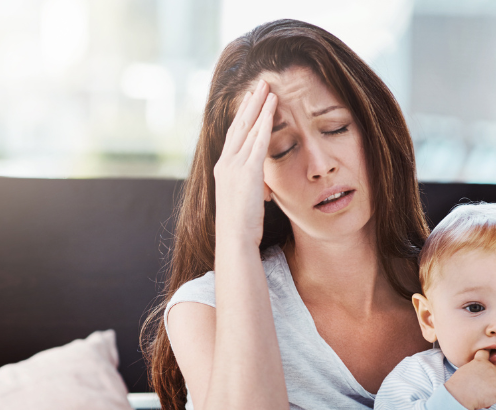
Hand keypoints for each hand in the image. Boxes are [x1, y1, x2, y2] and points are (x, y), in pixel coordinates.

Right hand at [212, 80, 276, 247]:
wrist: (234, 238)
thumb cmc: (241, 227)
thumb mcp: (245, 203)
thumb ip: (253, 189)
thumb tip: (264, 190)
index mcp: (222, 169)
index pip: (234, 136)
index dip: (242, 116)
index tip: (250, 100)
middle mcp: (225, 163)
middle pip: (238, 125)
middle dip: (250, 103)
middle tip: (260, 84)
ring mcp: (234, 166)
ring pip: (248, 128)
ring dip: (259, 105)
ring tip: (268, 87)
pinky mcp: (247, 171)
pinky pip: (258, 140)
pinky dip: (265, 121)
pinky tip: (273, 106)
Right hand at [444, 349, 495, 409]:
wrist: (458, 396)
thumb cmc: (457, 386)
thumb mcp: (464, 371)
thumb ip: (474, 369)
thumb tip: (480, 377)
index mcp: (480, 361)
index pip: (486, 353)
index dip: (489, 353)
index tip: (494, 352)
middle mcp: (490, 367)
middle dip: (491, 381)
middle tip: (481, 389)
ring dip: (493, 393)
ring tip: (481, 398)